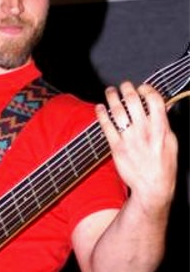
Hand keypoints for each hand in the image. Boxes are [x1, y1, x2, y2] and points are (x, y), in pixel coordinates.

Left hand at [95, 82, 177, 213]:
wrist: (152, 187)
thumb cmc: (163, 166)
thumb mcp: (171, 143)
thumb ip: (165, 124)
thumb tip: (162, 108)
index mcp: (160, 129)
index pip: (154, 101)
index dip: (147, 90)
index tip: (142, 88)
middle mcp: (144, 131)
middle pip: (134, 102)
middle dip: (127, 89)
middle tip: (124, 85)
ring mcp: (129, 139)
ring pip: (118, 112)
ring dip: (112, 98)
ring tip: (110, 91)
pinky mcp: (116, 148)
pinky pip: (106, 127)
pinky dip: (101, 115)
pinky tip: (99, 108)